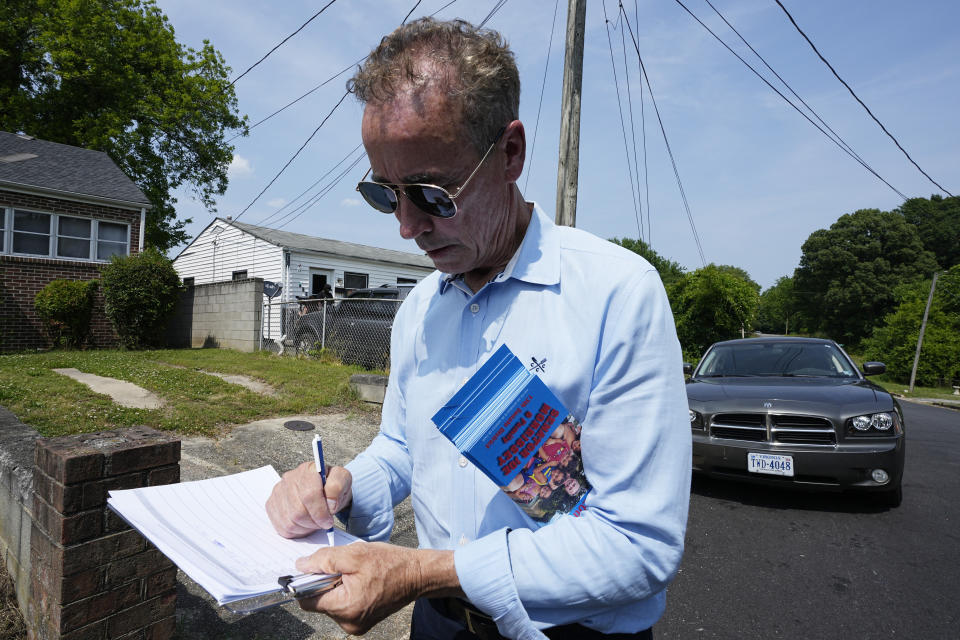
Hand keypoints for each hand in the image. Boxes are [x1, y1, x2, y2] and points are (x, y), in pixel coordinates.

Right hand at [266, 461, 351, 537]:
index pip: (309, 495)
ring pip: (289, 521)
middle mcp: (289, 478)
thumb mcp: (343, 480)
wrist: (324, 489)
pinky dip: (296, 531)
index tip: (328, 521)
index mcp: (308, 470)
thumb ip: (338, 487)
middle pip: (298, 511)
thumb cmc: (333, 486)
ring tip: (315, 522)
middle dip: (314, 523)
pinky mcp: (271, 504)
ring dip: (306, 528)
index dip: (320, 512)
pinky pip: (282, 527)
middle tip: (324, 523)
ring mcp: (278, 492)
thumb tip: (329, 503)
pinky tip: (305, 524)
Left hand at [294, 543, 459, 634]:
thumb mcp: (354, 554)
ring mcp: (356, 625)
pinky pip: (343, 607)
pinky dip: (346, 593)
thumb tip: (301, 566)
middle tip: (345, 569)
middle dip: (326, 583)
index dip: (308, 581)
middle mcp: (349, 623)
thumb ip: (324, 560)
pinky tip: (361, 582)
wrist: (417, 575)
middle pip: (319, 602)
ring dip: (337, 587)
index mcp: (345, 608)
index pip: (308, 599)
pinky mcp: (363, 623)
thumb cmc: (390, 563)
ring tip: (356, 575)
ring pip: (331, 604)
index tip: (317, 568)